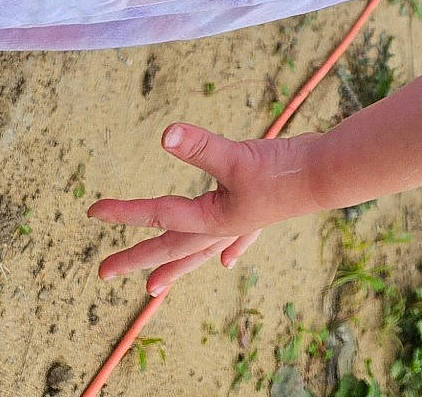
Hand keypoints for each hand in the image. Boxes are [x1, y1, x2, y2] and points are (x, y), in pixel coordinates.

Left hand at [86, 124, 323, 296]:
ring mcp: (241, 223)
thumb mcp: (238, 156)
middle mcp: (222, 227)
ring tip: (153, 287)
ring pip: (200, 252)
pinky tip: (227, 262)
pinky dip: (230, 250)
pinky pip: (237, 240)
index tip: (92, 212)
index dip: (125, 212)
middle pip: (173, 248)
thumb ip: (202, 147)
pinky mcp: (259, 211)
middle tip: (104, 273)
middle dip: (138, 259)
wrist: (328, 173)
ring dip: (175, 267)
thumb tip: (165, 133)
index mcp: (212, 219)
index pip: (160, 215)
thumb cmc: (284, 169)